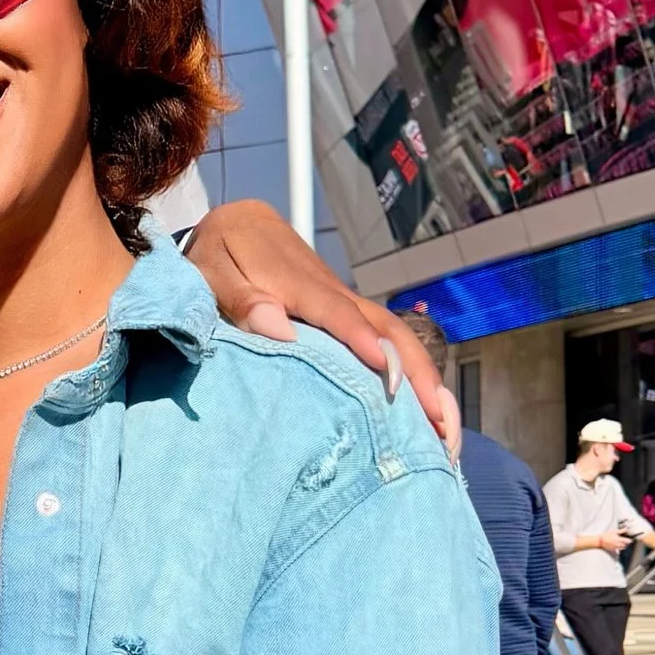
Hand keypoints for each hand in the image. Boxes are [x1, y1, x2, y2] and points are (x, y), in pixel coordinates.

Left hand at [183, 197, 461, 452]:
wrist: (236, 224)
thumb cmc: (216, 253)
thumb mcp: (210, 271)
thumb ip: (239, 298)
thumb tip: (278, 328)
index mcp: (294, 280)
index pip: (334, 312)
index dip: (360, 342)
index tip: (385, 375)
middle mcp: (330, 291)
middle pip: (382, 328)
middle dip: (414, 373)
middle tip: (436, 421)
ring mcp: (344, 302)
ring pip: (392, 335)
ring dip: (423, 378)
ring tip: (445, 429)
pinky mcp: (346, 314)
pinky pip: (383, 340)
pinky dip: (409, 372)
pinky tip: (426, 411)